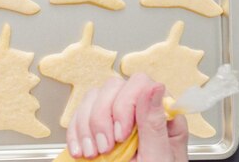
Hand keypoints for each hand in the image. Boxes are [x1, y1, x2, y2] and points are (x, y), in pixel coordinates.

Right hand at [66, 74, 187, 161]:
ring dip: (87, 126)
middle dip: (102, 117)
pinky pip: (79, 114)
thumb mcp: (157, 159)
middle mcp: (139, 112)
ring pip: (92, 98)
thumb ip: (154, 124)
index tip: (121, 133)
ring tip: (93, 153)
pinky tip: (82, 151)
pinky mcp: (97, 127)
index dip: (126, 103)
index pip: (141, 84)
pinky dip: (76, 132)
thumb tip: (155, 88)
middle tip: (106, 147)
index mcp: (162, 117)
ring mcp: (115, 118)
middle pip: (112, 87)